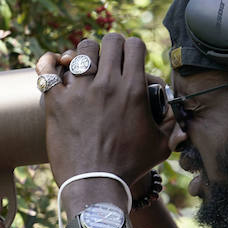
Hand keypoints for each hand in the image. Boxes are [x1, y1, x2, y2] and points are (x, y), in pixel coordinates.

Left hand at [35, 33, 170, 186]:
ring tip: (83, 64)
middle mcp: (107, 85)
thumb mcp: (161, 146)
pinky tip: (54, 63)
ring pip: (80, 50)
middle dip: (111, 46)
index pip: (134, 45)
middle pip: (109, 41)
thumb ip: (172, 128)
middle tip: (109, 59)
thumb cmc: (130, 167)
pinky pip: (47, 70)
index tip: (130, 58)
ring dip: (83, 54)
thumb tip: (181, 122)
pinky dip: (49, 63)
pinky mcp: (56, 102)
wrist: (96, 185)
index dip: (133, 47)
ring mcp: (79, 91)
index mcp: (133, 90)